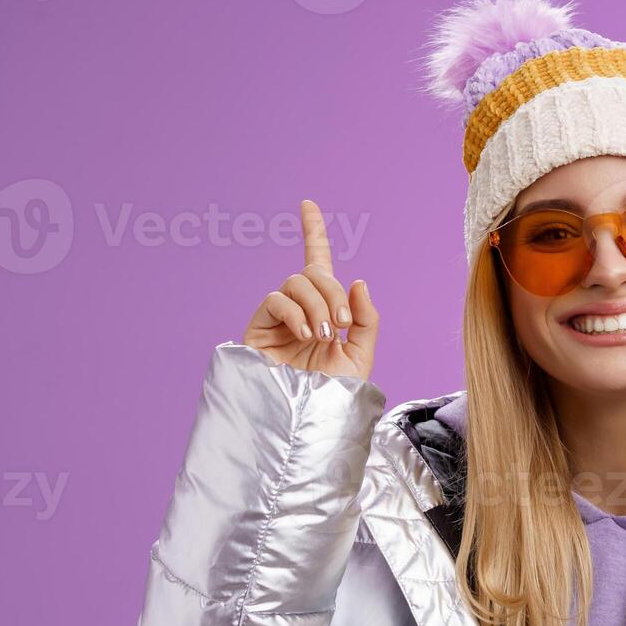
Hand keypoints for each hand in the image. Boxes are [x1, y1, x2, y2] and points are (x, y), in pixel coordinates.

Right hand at [243, 199, 378, 379]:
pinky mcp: (259, 328)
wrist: (308, 422)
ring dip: (316, 305)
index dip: (312, 232)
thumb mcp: (361, 355)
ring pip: (296, 282)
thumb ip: (366, 318)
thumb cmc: (334, 396)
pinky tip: (305, 335)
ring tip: (323, 336)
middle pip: (314, 273)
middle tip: (341, 325)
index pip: (317, 263)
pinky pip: (276, 300)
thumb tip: (357, 280)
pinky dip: (296, 313)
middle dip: (333, 293)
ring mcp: (278, 318)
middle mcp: (299, 309)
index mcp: (324, 310)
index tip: (307, 204)